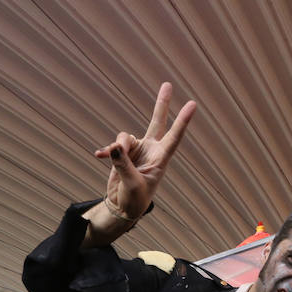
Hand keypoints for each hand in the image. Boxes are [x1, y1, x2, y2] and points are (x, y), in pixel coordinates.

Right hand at [94, 82, 196, 220]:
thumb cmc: (135, 199)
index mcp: (160, 158)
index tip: (192, 104)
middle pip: (157, 122)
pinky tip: (99, 156)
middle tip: (167, 84)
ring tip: (112, 158)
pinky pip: (114, 145)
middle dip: (162, 104)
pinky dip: (107, 150)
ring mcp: (137, 151)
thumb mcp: (131, 183)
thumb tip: (116, 147)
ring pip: (126, 136)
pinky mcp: (123, 154)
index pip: (174, 136)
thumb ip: (124, 164)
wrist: (123, 207)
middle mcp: (151, 150)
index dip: (182, 121)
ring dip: (118, 146)